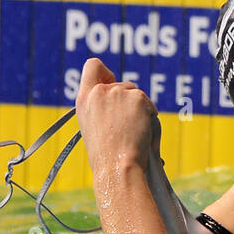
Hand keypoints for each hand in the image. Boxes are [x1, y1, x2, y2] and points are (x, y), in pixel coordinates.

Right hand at [75, 58, 156, 182]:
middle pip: (122, 84)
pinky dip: (150, 115)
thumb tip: (119, 99)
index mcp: (84, 99)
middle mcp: (99, 91)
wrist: (118, 166)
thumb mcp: (93, 126)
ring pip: (136, 94)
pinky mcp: (137, 97)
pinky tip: (142, 130)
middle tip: (127, 124)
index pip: (92, 66)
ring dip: (139, 109)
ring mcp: (119, 92)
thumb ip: (101, 107)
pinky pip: (149, 103)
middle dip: (129, 100)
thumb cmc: (106, 156)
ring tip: (132, 132)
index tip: (111, 81)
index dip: (105, 72)